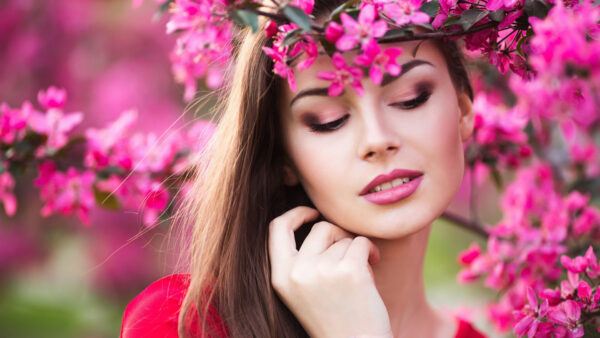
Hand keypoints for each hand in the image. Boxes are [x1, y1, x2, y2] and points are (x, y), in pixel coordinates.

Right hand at [268, 206, 392, 337]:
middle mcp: (297, 272)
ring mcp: (322, 271)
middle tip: (350, 251)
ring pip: (343, 238)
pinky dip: (371, 251)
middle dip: (339, 234)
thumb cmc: (334, 319)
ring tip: (360, 274)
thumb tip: (315, 217)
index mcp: (280, 277)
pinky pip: (361, 242)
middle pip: (320, 228)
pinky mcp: (349, 271)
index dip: (295, 214)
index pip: (277, 227)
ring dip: (356, 250)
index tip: (313, 212)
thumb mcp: (302, 291)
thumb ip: (300, 261)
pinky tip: (373, 266)